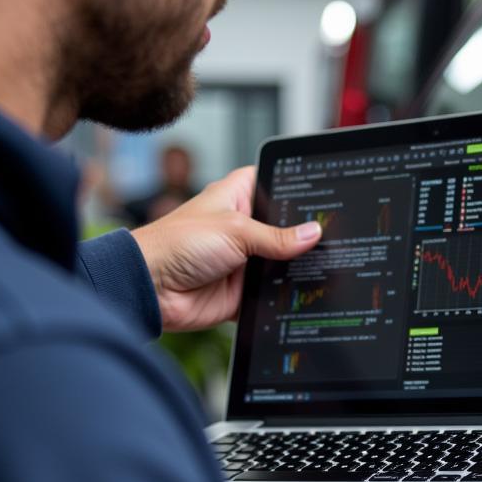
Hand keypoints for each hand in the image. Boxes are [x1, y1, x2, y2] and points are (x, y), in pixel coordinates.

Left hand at [130, 166, 321, 332]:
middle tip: (331, 237)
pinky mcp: (243, 291)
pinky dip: (282, 297)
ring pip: (281, 264)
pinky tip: (300, 295)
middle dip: (301, 236)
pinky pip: (271, 294)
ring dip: (293, 269)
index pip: (271, 184)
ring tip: (322, 267)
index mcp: (236, 199)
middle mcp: (242, 229)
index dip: (294, 188)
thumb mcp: (235, 230)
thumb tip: (312, 233)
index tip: (323, 194)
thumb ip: (277, 236)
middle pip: (284, 229)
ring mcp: (243, 261)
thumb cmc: (176, 245)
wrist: (151, 289)